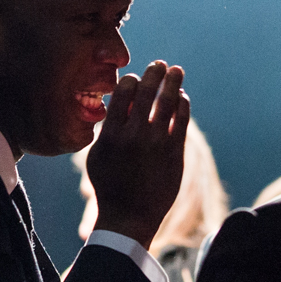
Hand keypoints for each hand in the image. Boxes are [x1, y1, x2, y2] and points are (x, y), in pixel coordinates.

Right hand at [87, 61, 190, 248]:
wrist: (129, 217)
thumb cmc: (109, 185)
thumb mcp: (97, 156)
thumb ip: (107, 129)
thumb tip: (121, 103)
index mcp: (111, 134)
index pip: (123, 93)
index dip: (131, 80)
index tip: (135, 77)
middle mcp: (133, 135)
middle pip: (147, 91)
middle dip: (155, 72)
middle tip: (160, 63)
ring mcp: (156, 143)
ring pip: (168, 102)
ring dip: (173, 82)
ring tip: (177, 71)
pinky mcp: (174, 153)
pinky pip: (181, 120)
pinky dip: (183, 104)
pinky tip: (183, 97)